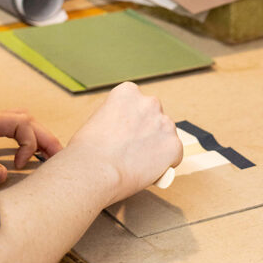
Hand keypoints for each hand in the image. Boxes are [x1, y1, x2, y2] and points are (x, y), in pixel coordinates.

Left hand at [0, 110, 62, 185]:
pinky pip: (14, 122)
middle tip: (58, 161)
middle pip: (27, 119)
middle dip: (46, 139)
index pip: (20, 123)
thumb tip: (4, 174)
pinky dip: (28, 134)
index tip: (19, 166)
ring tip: (49, 155)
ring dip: (39, 135)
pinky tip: (31, 148)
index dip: (28, 144)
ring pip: (23, 118)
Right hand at [65, 82, 181, 204]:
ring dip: (158, 145)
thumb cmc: (87, 151)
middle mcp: (149, 102)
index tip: (126, 133)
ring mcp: (164, 123)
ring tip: (141, 162)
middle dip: (148, 130)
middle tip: (134, 148)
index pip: (137, 103)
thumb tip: (120, 132)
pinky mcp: (174, 145)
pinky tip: (153, 170)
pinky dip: (167, 162)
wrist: (95, 170)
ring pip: (166, 135)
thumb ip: (114, 119)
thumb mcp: (96, 120)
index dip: (132, 120)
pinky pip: (174, 154)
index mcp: (128, 92)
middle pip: (154, 116)